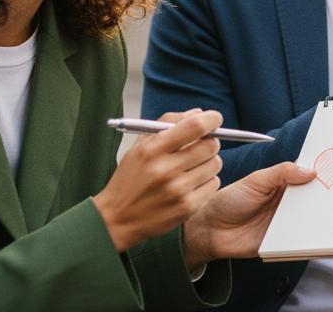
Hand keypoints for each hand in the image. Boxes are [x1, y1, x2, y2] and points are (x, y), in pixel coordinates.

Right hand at [94, 110, 223, 252]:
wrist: (117, 219)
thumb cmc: (131, 177)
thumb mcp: (140, 146)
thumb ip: (168, 124)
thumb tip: (200, 113)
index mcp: (152, 150)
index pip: (195, 126)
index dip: (211, 119)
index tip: (214, 119)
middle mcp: (165, 169)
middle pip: (210, 145)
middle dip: (210, 142)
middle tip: (202, 145)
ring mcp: (177, 190)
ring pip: (215, 164)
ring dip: (209, 162)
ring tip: (192, 167)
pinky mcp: (186, 207)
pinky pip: (214, 184)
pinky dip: (207, 181)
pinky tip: (191, 185)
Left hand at [181, 162, 316, 271]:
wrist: (210, 231)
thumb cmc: (229, 201)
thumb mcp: (255, 180)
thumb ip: (282, 172)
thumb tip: (311, 171)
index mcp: (283, 184)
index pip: (309, 178)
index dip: (323, 174)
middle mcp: (288, 203)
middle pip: (314, 199)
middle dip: (327, 196)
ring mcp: (287, 222)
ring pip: (311, 219)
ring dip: (321, 217)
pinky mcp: (283, 241)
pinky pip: (301, 240)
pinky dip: (310, 238)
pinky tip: (318, 234)